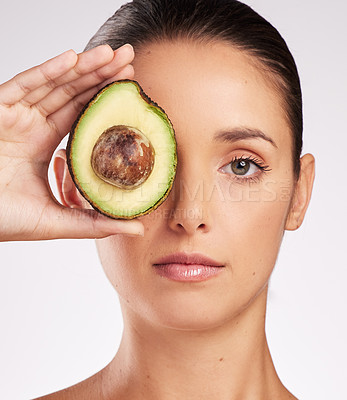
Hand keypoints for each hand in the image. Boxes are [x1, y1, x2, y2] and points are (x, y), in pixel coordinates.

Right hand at [0, 44, 143, 241]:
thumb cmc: (6, 219)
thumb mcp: (60, 220)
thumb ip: (97, 222)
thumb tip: (138, 229)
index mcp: (47, 144)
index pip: (83, 115)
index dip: (106, 100)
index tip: (132, 87)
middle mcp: (34, 126)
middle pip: (73, 93)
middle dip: (101, 75)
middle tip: (130, 59)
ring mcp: (16, 116)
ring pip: (54, 84)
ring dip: (83, 67)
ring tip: (113, 54)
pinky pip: (25, 85)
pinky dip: (48, 70)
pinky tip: (73, 59)